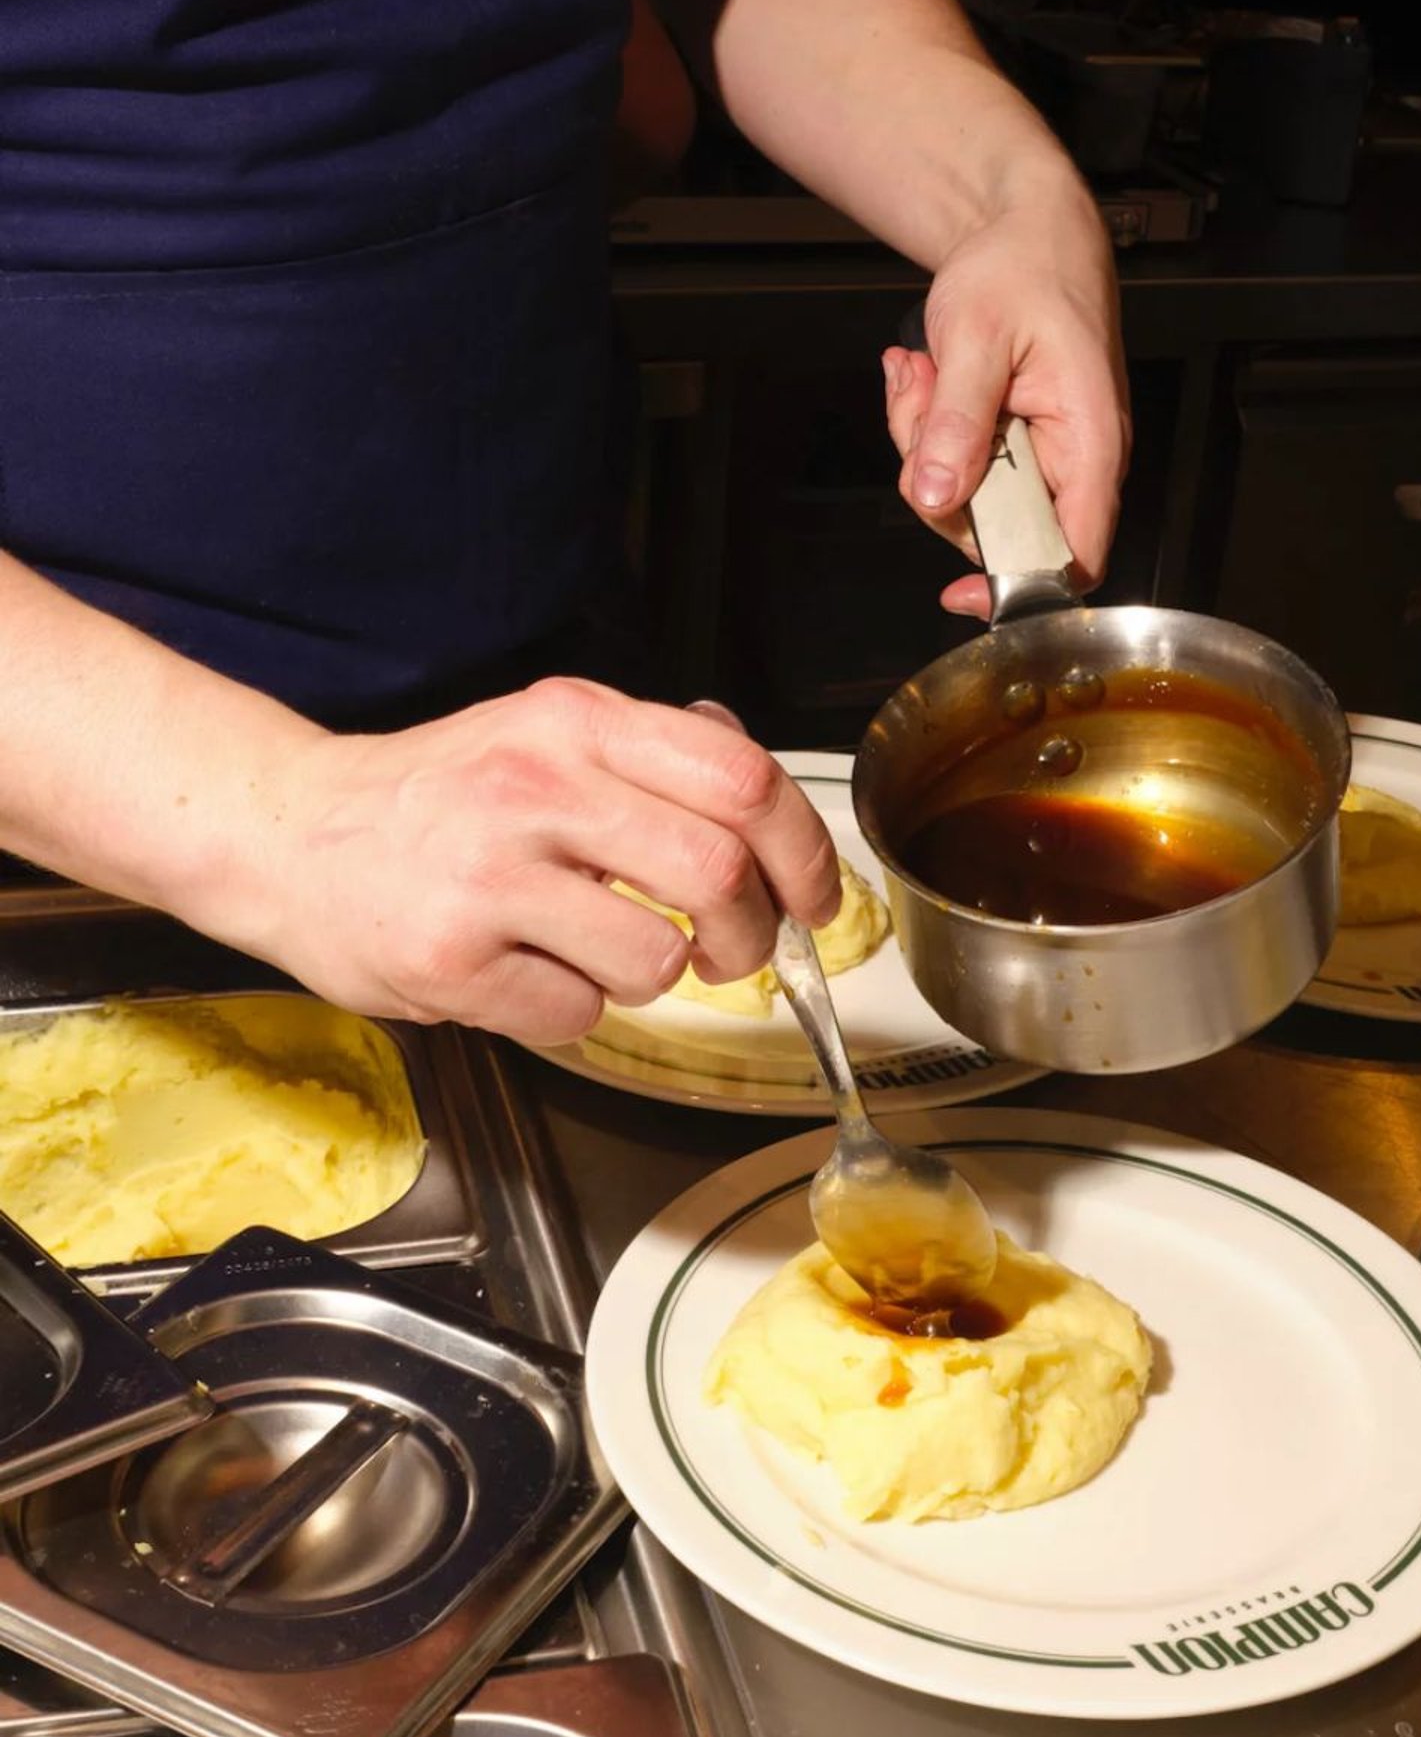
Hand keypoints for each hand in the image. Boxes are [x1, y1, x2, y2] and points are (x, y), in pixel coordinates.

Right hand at [252, 680, 839, 1047]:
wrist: (290, 833)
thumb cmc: (433, 794)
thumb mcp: (543, 733)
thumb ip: (649, 756)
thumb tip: (762, 801)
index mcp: (575, 723)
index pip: (743, 778)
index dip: (805, 850)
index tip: (814, 897)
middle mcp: (535, 788)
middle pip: (718, 872)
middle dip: (749, 932)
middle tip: (732, 951)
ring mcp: (488, 877)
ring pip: (656, 957)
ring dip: (657, 976)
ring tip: (606, 954)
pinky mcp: (450, 961)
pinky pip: (576, 1013)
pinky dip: (575, 1009)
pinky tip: (532, 973)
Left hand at [883, 189, 1129, 617]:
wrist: (1027, 228)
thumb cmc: (1023, 268)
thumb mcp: (978, 337)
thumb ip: (958, 420)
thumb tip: (935, 495)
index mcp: (1089, 444)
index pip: (1074, 556)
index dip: (1021, 587)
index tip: (958, 592)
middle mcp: (1073, 461)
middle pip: (999, 531)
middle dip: (938, 478)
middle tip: (921, 403)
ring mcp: (1040, 454)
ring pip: (967, 497)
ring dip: (924, 442)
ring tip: (923, 373)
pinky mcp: (1011, 442)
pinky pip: (958, 465)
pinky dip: (927, 426)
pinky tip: (926, 374)